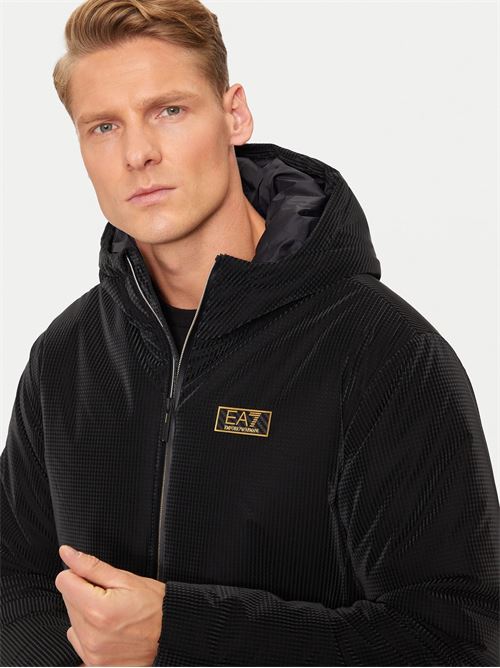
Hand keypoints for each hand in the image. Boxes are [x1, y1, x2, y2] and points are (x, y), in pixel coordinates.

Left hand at [55, 545, 165, 665]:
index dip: (78, 573)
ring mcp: (92, 652)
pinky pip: (78, 640)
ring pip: (72, 620)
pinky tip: (108, 627)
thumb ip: (91, 566)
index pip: (64, 582)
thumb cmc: (155, 605)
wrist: (172, 633)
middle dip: (84, 592)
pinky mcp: (94, 663)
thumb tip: (67, 553)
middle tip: (110, 594)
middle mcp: (91, 635)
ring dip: (86, 612)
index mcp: (97, 610)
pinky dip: (89, 631)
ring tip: (111, 612)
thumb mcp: (126, 578)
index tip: (93, 577)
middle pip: (68, 601)